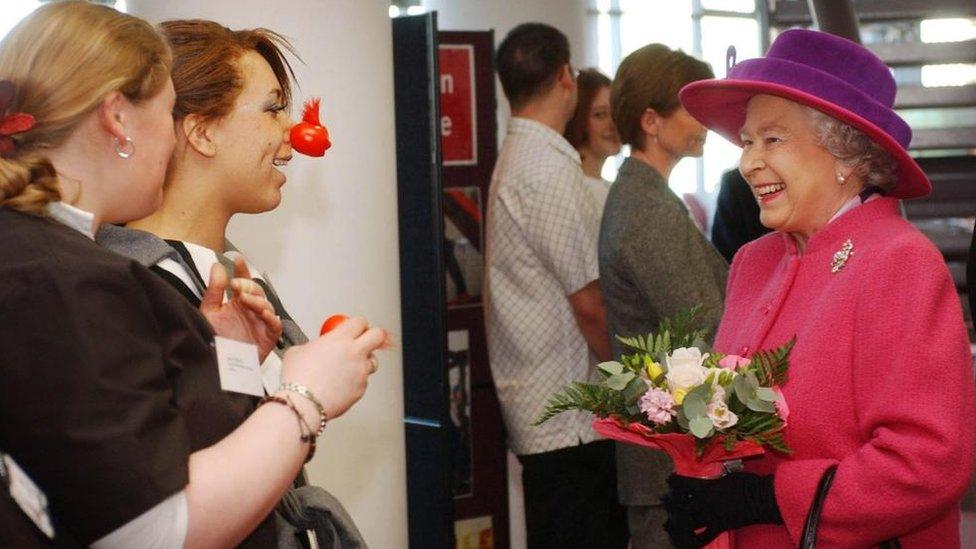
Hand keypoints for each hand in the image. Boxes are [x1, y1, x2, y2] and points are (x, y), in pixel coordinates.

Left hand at [199, 258, 282, 361]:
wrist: (218, 367)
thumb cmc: (215, 341)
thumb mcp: (209, 312)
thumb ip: (214, 289)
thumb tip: (218, 266)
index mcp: (237, 303)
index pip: (243, 282)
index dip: (242, 270)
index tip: (237, 259)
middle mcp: (250, 311)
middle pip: (257, 291)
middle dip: (248, 285)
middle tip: (237, 285)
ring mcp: (261, 323)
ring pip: (267, 305)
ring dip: (257, 300)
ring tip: (245, 299)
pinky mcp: (268, 337)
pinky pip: (275, 324)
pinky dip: (270, 317)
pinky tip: (262, 314)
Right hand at [280, 316, 385, 419]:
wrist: (302, 403)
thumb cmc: (297, 378)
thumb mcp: (298, 351)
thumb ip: (314, 345)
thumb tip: (315, 347)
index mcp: (340, 338)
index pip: (360, 322)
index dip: (357, 324)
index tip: (353, 328)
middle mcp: (354, 352)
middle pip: (377, 335)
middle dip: (372, 336)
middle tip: (364, 340)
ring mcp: (360, 371)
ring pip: (372, 361)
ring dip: (364, 361)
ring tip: (348, 367)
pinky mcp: (361, 388)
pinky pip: (363, 380)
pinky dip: (355, 381)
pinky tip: (340, 384)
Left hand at [662, 472, 781, 547]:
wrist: (762, 499)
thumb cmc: (746, 483)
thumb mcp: (726, 476)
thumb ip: (712, 481)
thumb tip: (705, 482)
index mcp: (705, 488)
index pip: (682, 484)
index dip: (673, 482)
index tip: (669, 480)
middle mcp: (704, 504)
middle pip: (679, 505)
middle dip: (670, 503)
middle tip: (664, 501)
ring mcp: (711, 517)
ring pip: (687, 523)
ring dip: (676, 524)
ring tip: (668, 524)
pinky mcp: (719, 528)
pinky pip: (704, 539)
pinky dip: (694, 543)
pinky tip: (686, 544)